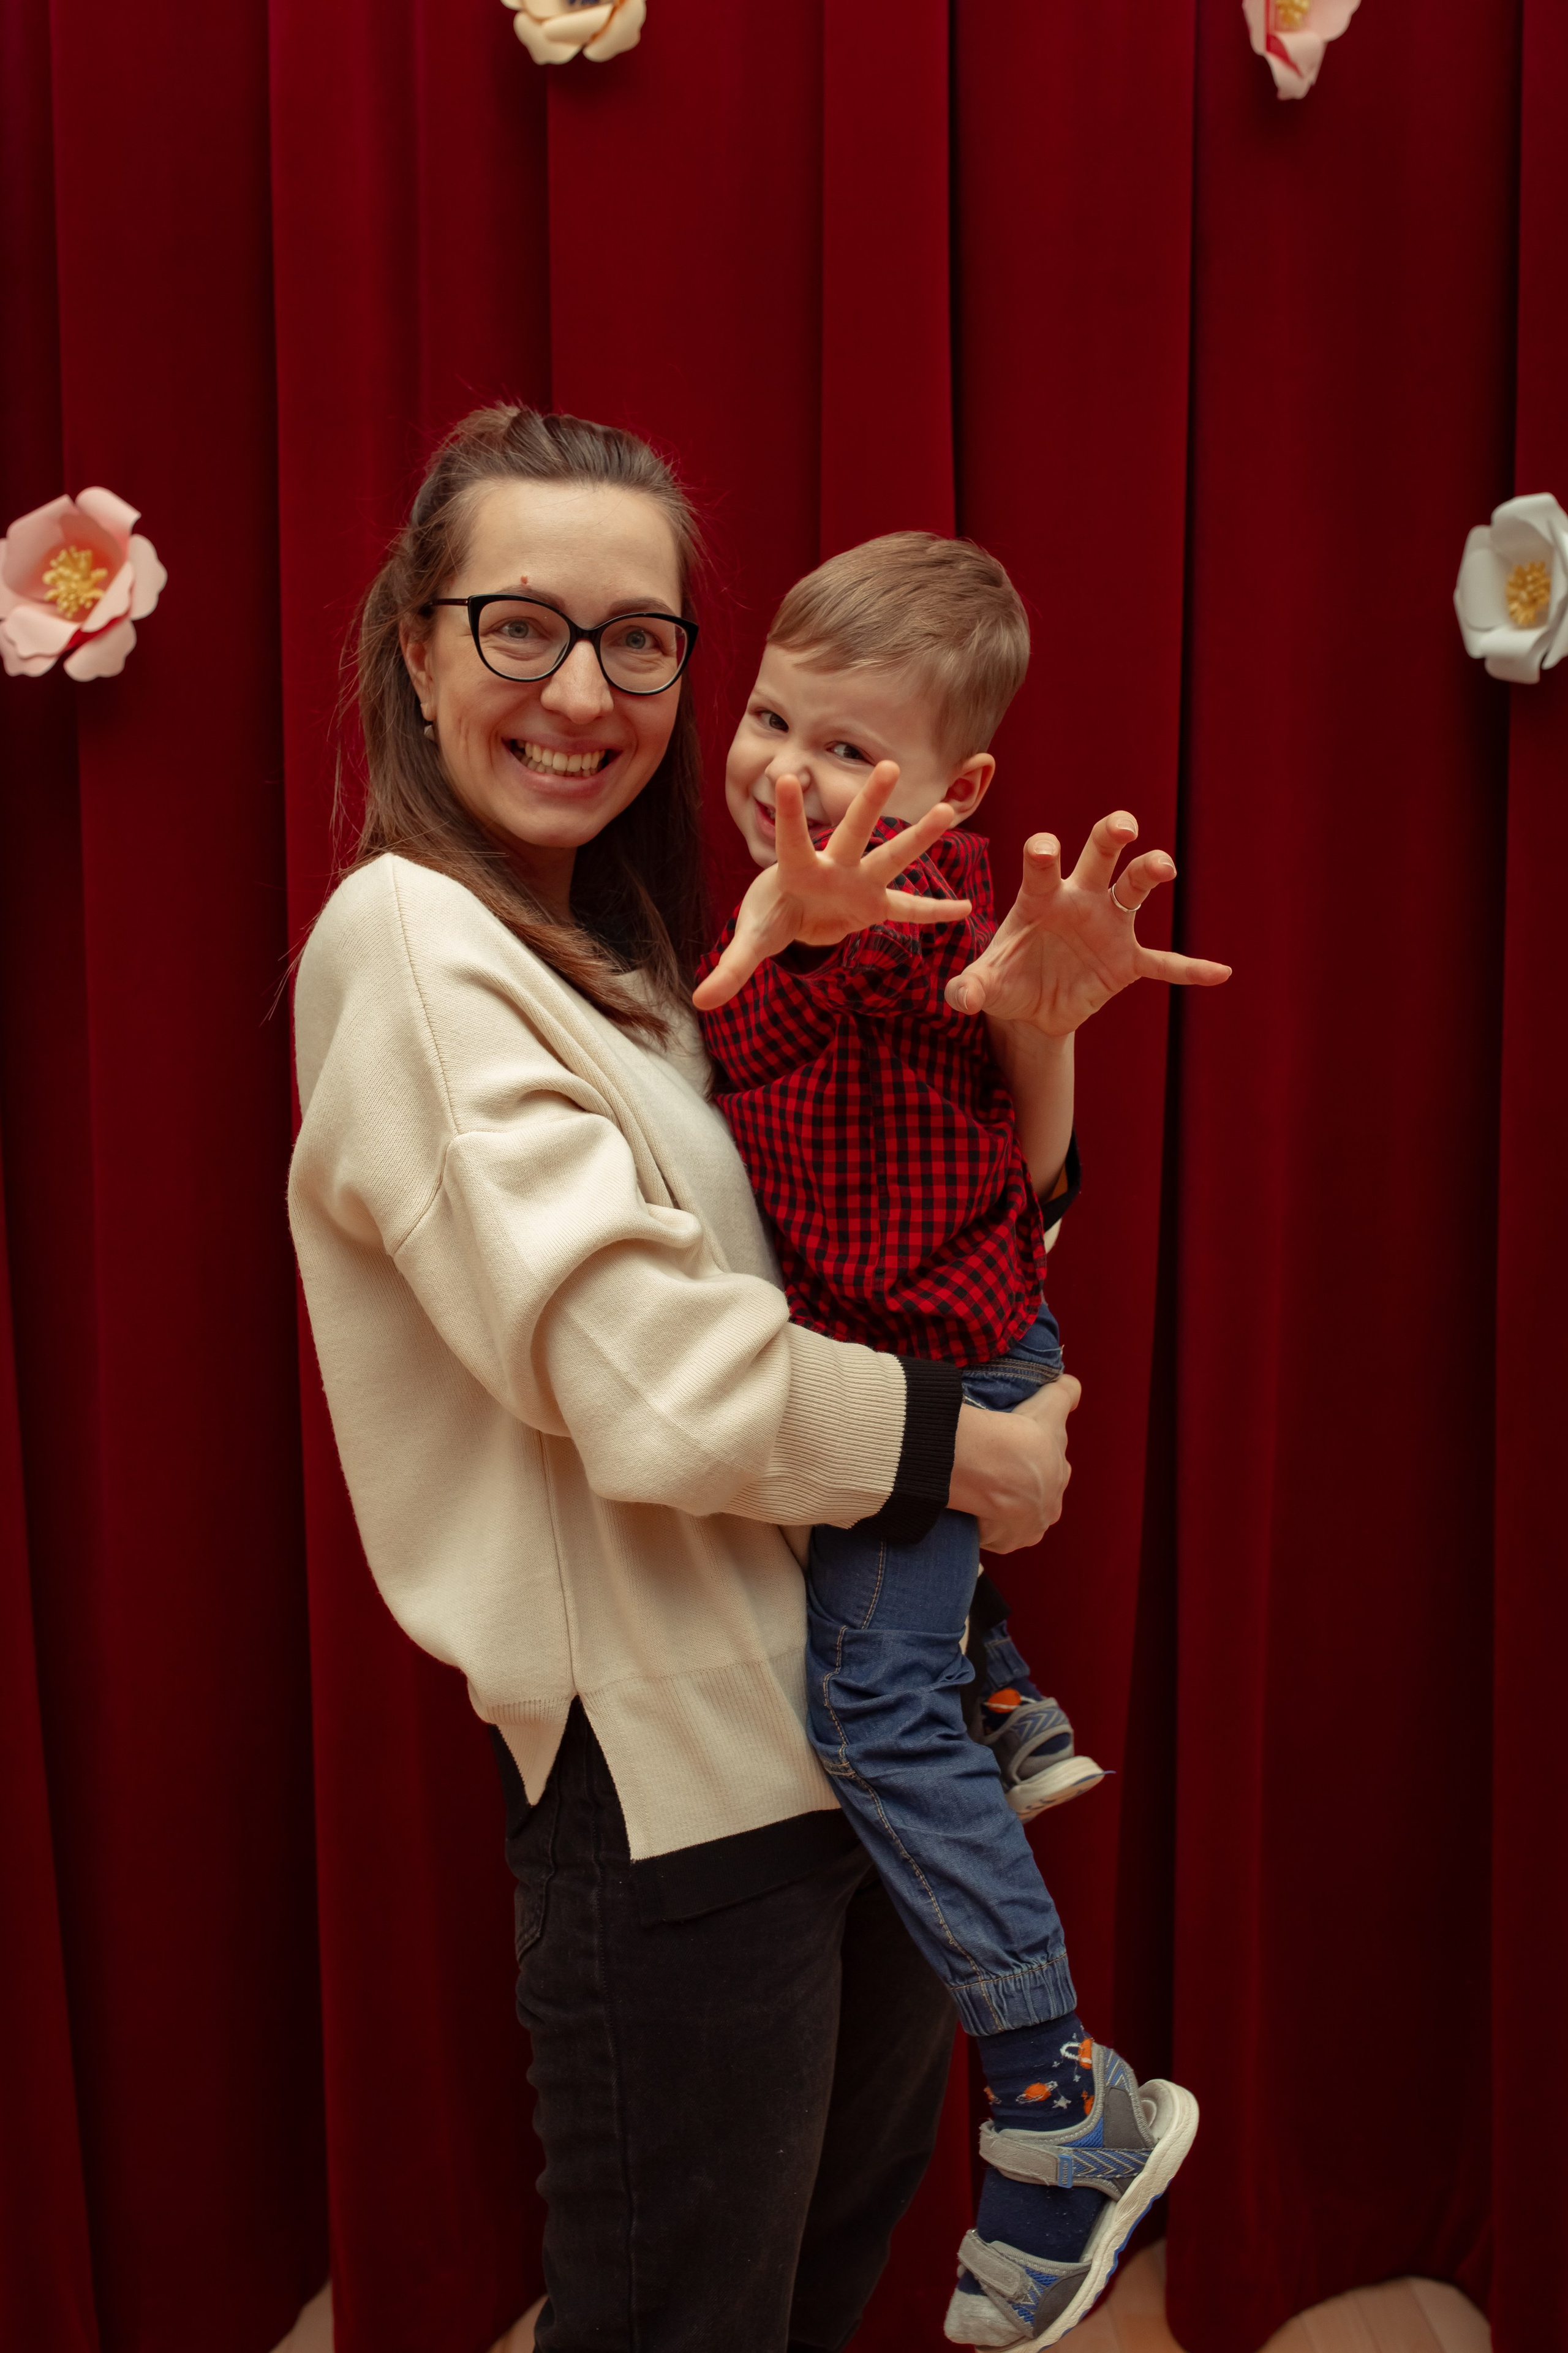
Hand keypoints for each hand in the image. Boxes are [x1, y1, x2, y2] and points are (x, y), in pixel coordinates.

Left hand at [692, 764, 971, 1011]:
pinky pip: (910, 909)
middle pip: (853, 831)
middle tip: (889, 767)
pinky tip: (966, 910)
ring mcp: (859, 883)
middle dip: (869, 802)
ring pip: (891, 856)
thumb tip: (699, 1003)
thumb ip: (731, 969)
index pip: (792, 839)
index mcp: (797, 870)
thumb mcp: (752, 942)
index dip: (792, 814)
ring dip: (919, 838)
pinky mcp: (875, 905)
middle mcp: (833, 867)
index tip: (789, 777)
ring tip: (949, 811)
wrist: (792, 914)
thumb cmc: (770, 915)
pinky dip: (935, 912)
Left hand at [944, 811, 1230, 1033]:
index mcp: (1039, 896)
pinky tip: (1219, 973)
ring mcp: (1108, 926)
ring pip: (1134, 888)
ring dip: (1150, 872)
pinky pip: (1163, 962)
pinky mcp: (1127, 960)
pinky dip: (1189, 968)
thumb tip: (960, 998)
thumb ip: (969, 986)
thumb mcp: (983, 986)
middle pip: (1099, 855)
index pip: (1042, 863)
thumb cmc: (1005, 980)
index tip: (1045, 851)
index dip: (1043, 854)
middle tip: (1124, 826)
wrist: (1029, 1010)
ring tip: (1163, 868)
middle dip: (1111, 835)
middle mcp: (1079, 899)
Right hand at [948, 1375, 1079, 1551]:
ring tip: (977, 1489)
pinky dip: (981, 1524)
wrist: (995, 1469)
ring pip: (1012, 1519)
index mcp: (1058, 1479)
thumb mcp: (1049, 1405)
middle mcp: (1048, 1509)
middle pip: (1031, 1499)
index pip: (1047, 1471)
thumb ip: (1065, 1393)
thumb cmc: (1025, 1437)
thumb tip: (1072, 1387)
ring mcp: (1026, 1530)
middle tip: (991, 1470)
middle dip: (1016, 1489)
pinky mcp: (1003, 1542)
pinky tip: (969, 1508)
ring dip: (998, 1509)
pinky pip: (990, 1534)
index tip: (1009, 1452)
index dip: (1029, 1461)